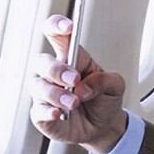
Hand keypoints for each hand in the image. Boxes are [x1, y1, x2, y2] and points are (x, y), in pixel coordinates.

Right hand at [29, 14, 126, 153]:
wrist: (103, 127)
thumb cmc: (104, 100)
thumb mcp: (116, 86)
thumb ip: (105, 80)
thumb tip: (84, 87)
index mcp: (72, 59)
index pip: (57, 35)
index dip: (57, 26)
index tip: (67, 27)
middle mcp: (54, 74)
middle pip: (42, 61)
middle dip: (56, 69)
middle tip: (74, 79)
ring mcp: (46, 94)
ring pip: (38, 86)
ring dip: (55, 94)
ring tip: (74, 102)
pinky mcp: (42, 114)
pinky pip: (37, 111)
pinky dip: (47, 112)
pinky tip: (58, 113)